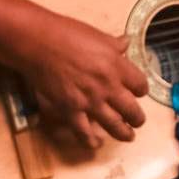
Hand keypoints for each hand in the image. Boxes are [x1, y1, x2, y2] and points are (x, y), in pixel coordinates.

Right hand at [10, 14, 149, 148]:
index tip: (138, 92)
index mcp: (117, 66)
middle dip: (137, 118)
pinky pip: (84, 132)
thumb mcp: (98, 35)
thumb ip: (115, 45)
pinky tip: (96, 144)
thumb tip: (126, 42)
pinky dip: (91, 141)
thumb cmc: (67, 33)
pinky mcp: (70, 110)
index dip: (141, 90)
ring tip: (128, 136)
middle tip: (137, 120)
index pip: (140, 85)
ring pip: (114, 125)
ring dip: (124, 133)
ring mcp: (89, 102)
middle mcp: (108, 87)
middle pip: (132, 110)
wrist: (38, 43)